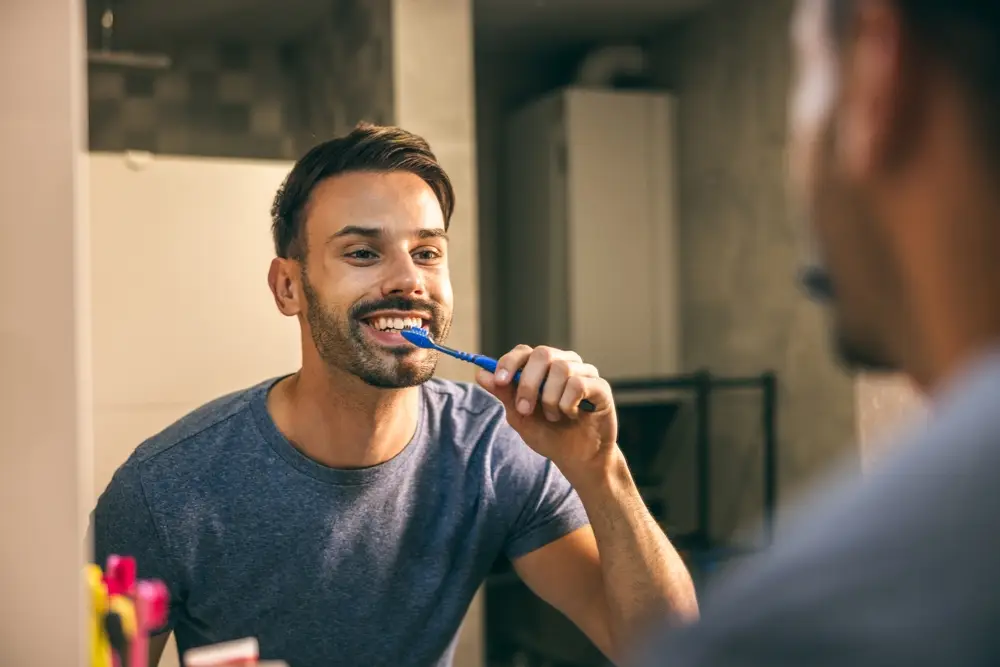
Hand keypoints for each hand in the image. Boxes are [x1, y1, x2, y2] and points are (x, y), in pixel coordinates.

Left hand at [476, 345, 617, 474]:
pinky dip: (567, 404)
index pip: (524, 351)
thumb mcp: (521, 416)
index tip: (499, 381)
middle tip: (525, 409)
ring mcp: (584, 373)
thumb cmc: (549, 435)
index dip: (509, 362)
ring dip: (550, 399)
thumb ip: (504, 394)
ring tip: (553, 417)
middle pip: (542, 353)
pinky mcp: (601, 386)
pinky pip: (579, 384)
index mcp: (543, 368)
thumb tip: (481, 373)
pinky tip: (571, 415)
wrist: (576, 459)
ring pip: (561, 369)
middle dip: (528, 383)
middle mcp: (564, 363)